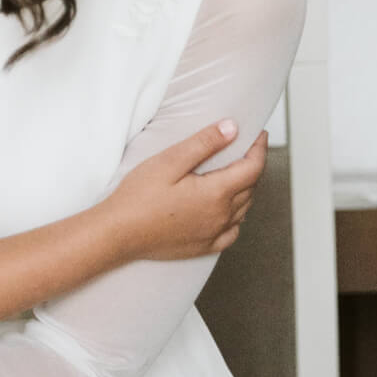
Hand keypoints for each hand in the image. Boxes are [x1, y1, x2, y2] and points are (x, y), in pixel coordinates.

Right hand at [103, 122, 266, 261]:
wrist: (117, 234)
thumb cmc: (138, 198)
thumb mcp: (169, 161)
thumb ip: (204, 144)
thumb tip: (232, 128)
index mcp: (216, 193)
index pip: (252, 167)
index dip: (259, 148)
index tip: (258, 135)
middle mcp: (220, 216)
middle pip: (250, 187)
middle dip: (252, 166)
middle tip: (245, 149)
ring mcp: (213, 234)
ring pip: (244, 209)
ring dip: (245, 189)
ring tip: (236, 173)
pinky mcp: (203, 247)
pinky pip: (232, 232)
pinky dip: (236, 218)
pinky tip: (227, 211)